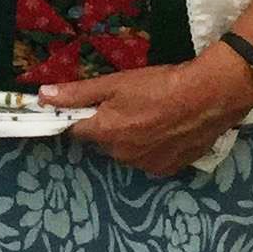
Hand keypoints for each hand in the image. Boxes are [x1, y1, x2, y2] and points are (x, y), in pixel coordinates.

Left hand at [38, 49, 252, 177]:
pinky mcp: (169, 168)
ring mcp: (146, 164)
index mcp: (104, 134)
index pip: (77, 130)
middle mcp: (121, 155)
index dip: (81, 118)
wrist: (209, 96)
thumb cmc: (159, 85)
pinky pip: (152, 159)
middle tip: (131, 106)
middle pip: (104, 141)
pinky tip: (168, 130)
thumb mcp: (114, 83)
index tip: (93, 107)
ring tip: (153, 116)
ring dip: (133, 138)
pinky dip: (155, 147)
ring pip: (128, 151)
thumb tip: (43, 96)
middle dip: (111, 127)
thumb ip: (77, 93)